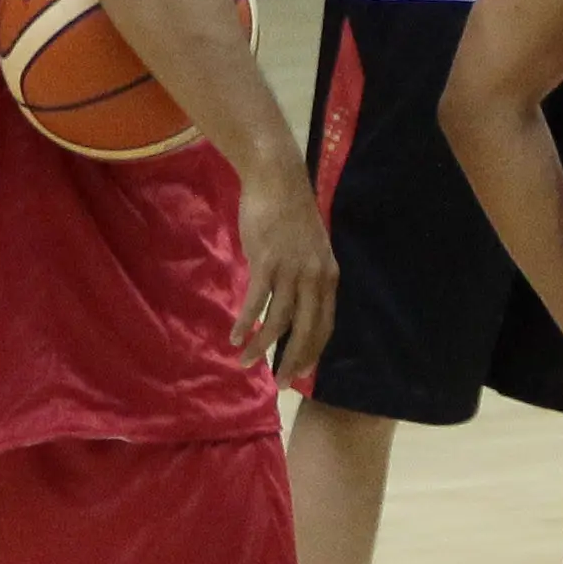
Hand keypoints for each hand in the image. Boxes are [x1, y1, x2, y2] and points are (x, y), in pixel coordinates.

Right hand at [232, 160, 339, 384]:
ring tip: (246, 362)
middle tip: (281, 384)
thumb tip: (295, 304)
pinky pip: (256, 302)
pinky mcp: (266, 262)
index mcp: (328, 276)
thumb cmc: (290, 214)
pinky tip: (234, 336)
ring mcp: (291, 270)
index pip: (325, 324)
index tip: (302, 372)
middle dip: (293, 360)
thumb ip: (306, 277)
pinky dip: (244, 323)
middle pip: (307, 330)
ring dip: (261, 346)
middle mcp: (314, 277)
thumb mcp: (310, 250)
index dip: (313, 351)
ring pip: (278, 321)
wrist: (277, 180)